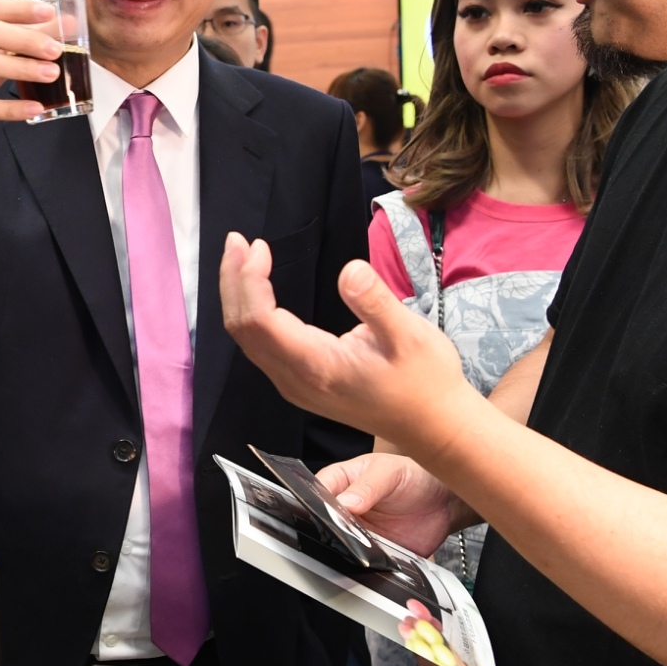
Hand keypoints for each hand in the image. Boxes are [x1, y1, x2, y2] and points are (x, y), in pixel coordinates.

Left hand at [218, 233, 481, 454]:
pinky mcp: (300, 382)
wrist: (432, 425)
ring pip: (247, 339)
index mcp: (316, 367)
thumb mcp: (411, 337)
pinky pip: (260, 345)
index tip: (259, 246)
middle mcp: (295, 380)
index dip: (250, 281)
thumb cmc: (426, 381)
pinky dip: (252, 311)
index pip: (260, 322)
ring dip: (239, 295)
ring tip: (242, 256)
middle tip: (237, 240)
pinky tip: (258, 289)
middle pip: (243, 329)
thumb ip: (377, 303)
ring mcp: (294, 385)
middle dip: (234, 282)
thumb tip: (349, 270)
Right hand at [316, 452, 467, 557]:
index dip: (317, 501)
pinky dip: (368, 562)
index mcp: (342, 481)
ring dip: (350, 546)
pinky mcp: (374, 551)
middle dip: (332, 527)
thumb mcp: (390, 472)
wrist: (445, 502)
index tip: (326, 510)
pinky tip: (376, 556)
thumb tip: (346, 502)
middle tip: (346, 528)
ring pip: (342, 543)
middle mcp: (345, 508)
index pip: (318, 491)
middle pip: (325, 521)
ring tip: (365, 541)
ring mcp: (358, 531)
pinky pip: (364, 560)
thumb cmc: (415, 475)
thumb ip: (368, 486)